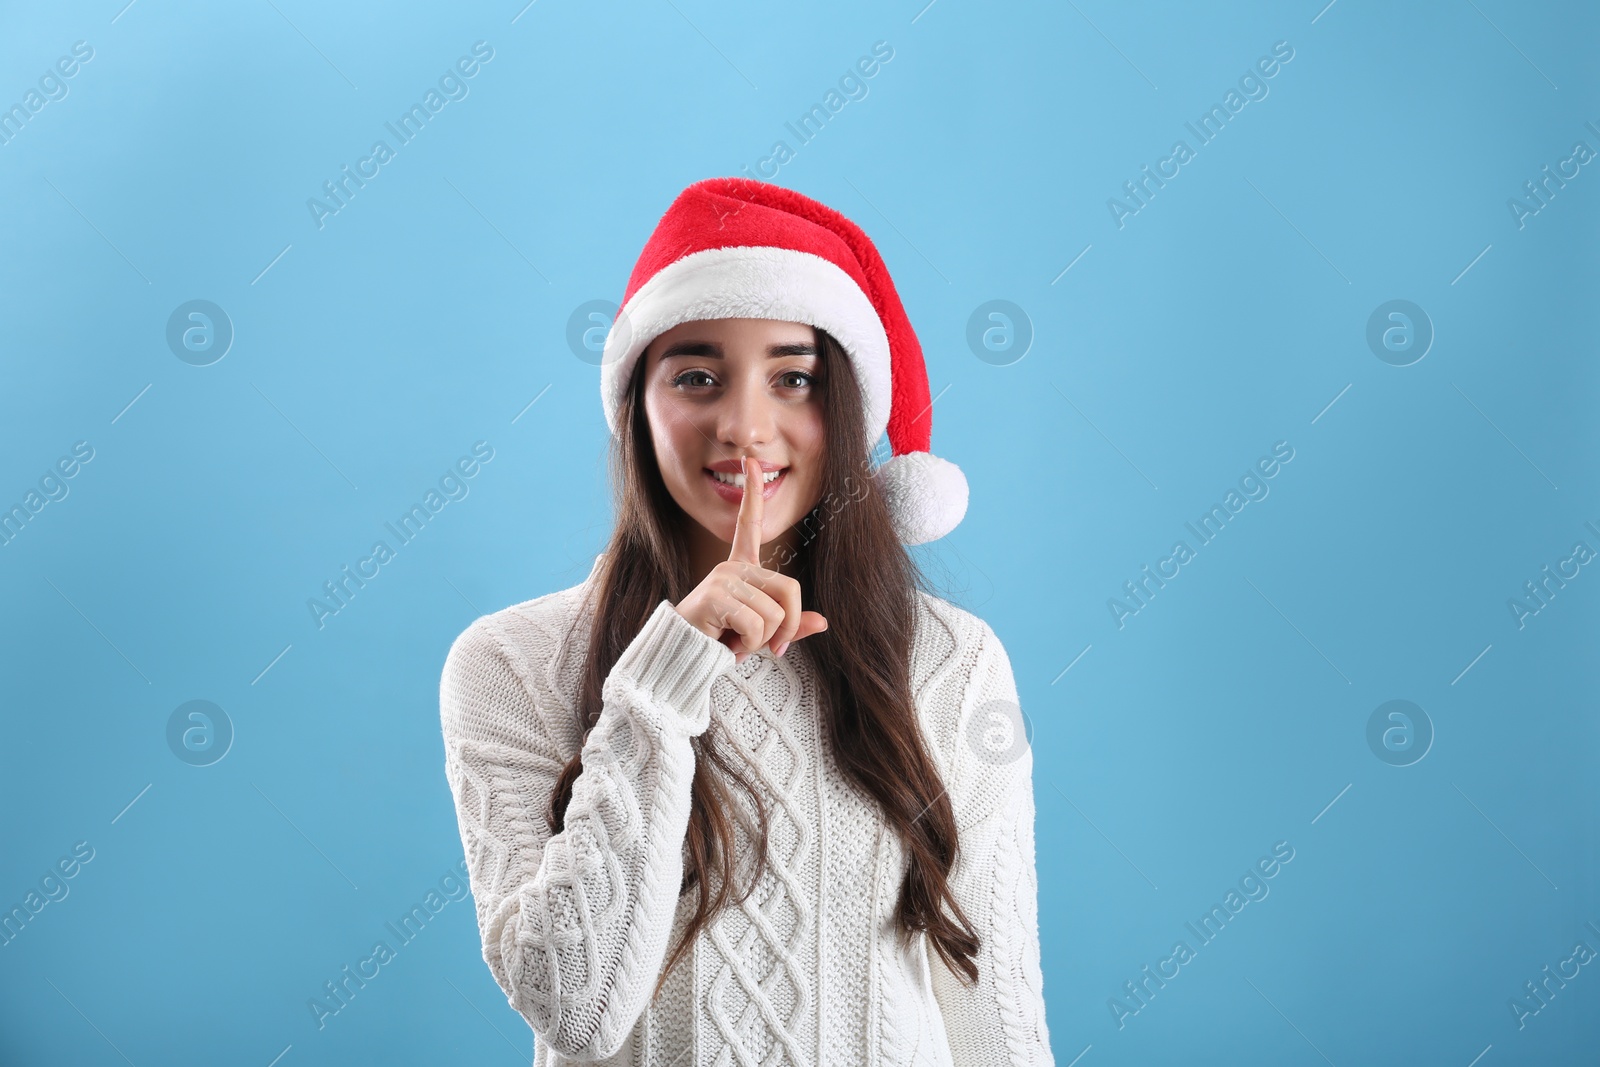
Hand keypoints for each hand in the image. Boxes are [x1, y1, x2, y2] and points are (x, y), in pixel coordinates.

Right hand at [673, 455, 828, 662]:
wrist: (684, 657)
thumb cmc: (721, 640)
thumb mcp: (763, 632)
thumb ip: (791, 625)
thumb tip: (824, 622)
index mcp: (741, 567)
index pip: (750, 524)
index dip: (752, 493)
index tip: (751, 462)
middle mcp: (731, 567)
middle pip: (790, 589)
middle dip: (788, 626)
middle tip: (772, 646)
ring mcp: (723, 579)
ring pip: (775, 614)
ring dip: (764, 640)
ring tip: (738, 641)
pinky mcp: (716, 596)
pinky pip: (758, 625)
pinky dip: (751, 644)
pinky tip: (730, 643)